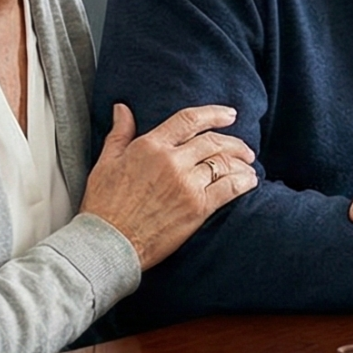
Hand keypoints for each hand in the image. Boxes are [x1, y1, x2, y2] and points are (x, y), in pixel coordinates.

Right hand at [79, 104, 254, 270]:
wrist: (109, 242)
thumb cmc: (104, 205)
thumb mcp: (106, 162)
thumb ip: (119, 133)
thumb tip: (122, 109)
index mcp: (150, 145)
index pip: (189, 120)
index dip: (214, 114)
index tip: (229, 115)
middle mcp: (172, 160)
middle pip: (213, 141)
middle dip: (234, 142)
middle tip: (244, 148)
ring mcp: (187, 183)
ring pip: (224, 163)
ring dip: (241, 162)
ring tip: (248, 165)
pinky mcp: (197, 207)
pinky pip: (229, 188)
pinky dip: (243, 182)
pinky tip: (249, 181)